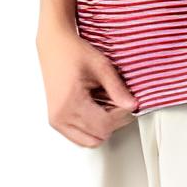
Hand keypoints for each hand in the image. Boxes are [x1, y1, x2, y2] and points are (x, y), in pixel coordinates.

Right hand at [37, 25, 135, 146]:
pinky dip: (92, 128)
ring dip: (103, 127)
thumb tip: (132, 106)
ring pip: (90, 141)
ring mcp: (56, 121)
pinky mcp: (56, 121)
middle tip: (117, 102)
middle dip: (113, 122)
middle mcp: (60, 116)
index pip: (104, 125)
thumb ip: (118, 89)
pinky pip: (80, 137)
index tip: (127, 101)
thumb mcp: (101, 67)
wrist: (54, 45)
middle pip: (98, 136)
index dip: (121, 115)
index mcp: (70, 103)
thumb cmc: (73, 52)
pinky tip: (96, 110)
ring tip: (106, 105)